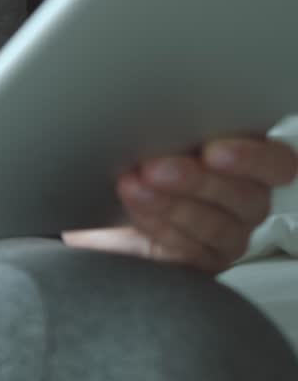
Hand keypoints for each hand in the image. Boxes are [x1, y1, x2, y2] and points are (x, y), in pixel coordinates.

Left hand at [64, 136, 297, 272]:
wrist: (104, 205)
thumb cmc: (141, 162)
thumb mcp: (159, 139)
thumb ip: (178, 130)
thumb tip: (165, 118)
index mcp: (250, 162)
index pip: (277, 163)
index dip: (252, 158)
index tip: (212, 150)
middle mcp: (247, 201)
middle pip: (245, 197)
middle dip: (197, 181)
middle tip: (155, 168)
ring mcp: (228, 236)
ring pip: (217, 226)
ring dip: (172, 205)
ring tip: (135, 187)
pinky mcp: (201, 261)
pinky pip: (190, 249)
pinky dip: (159, 226)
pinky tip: (136, 210)